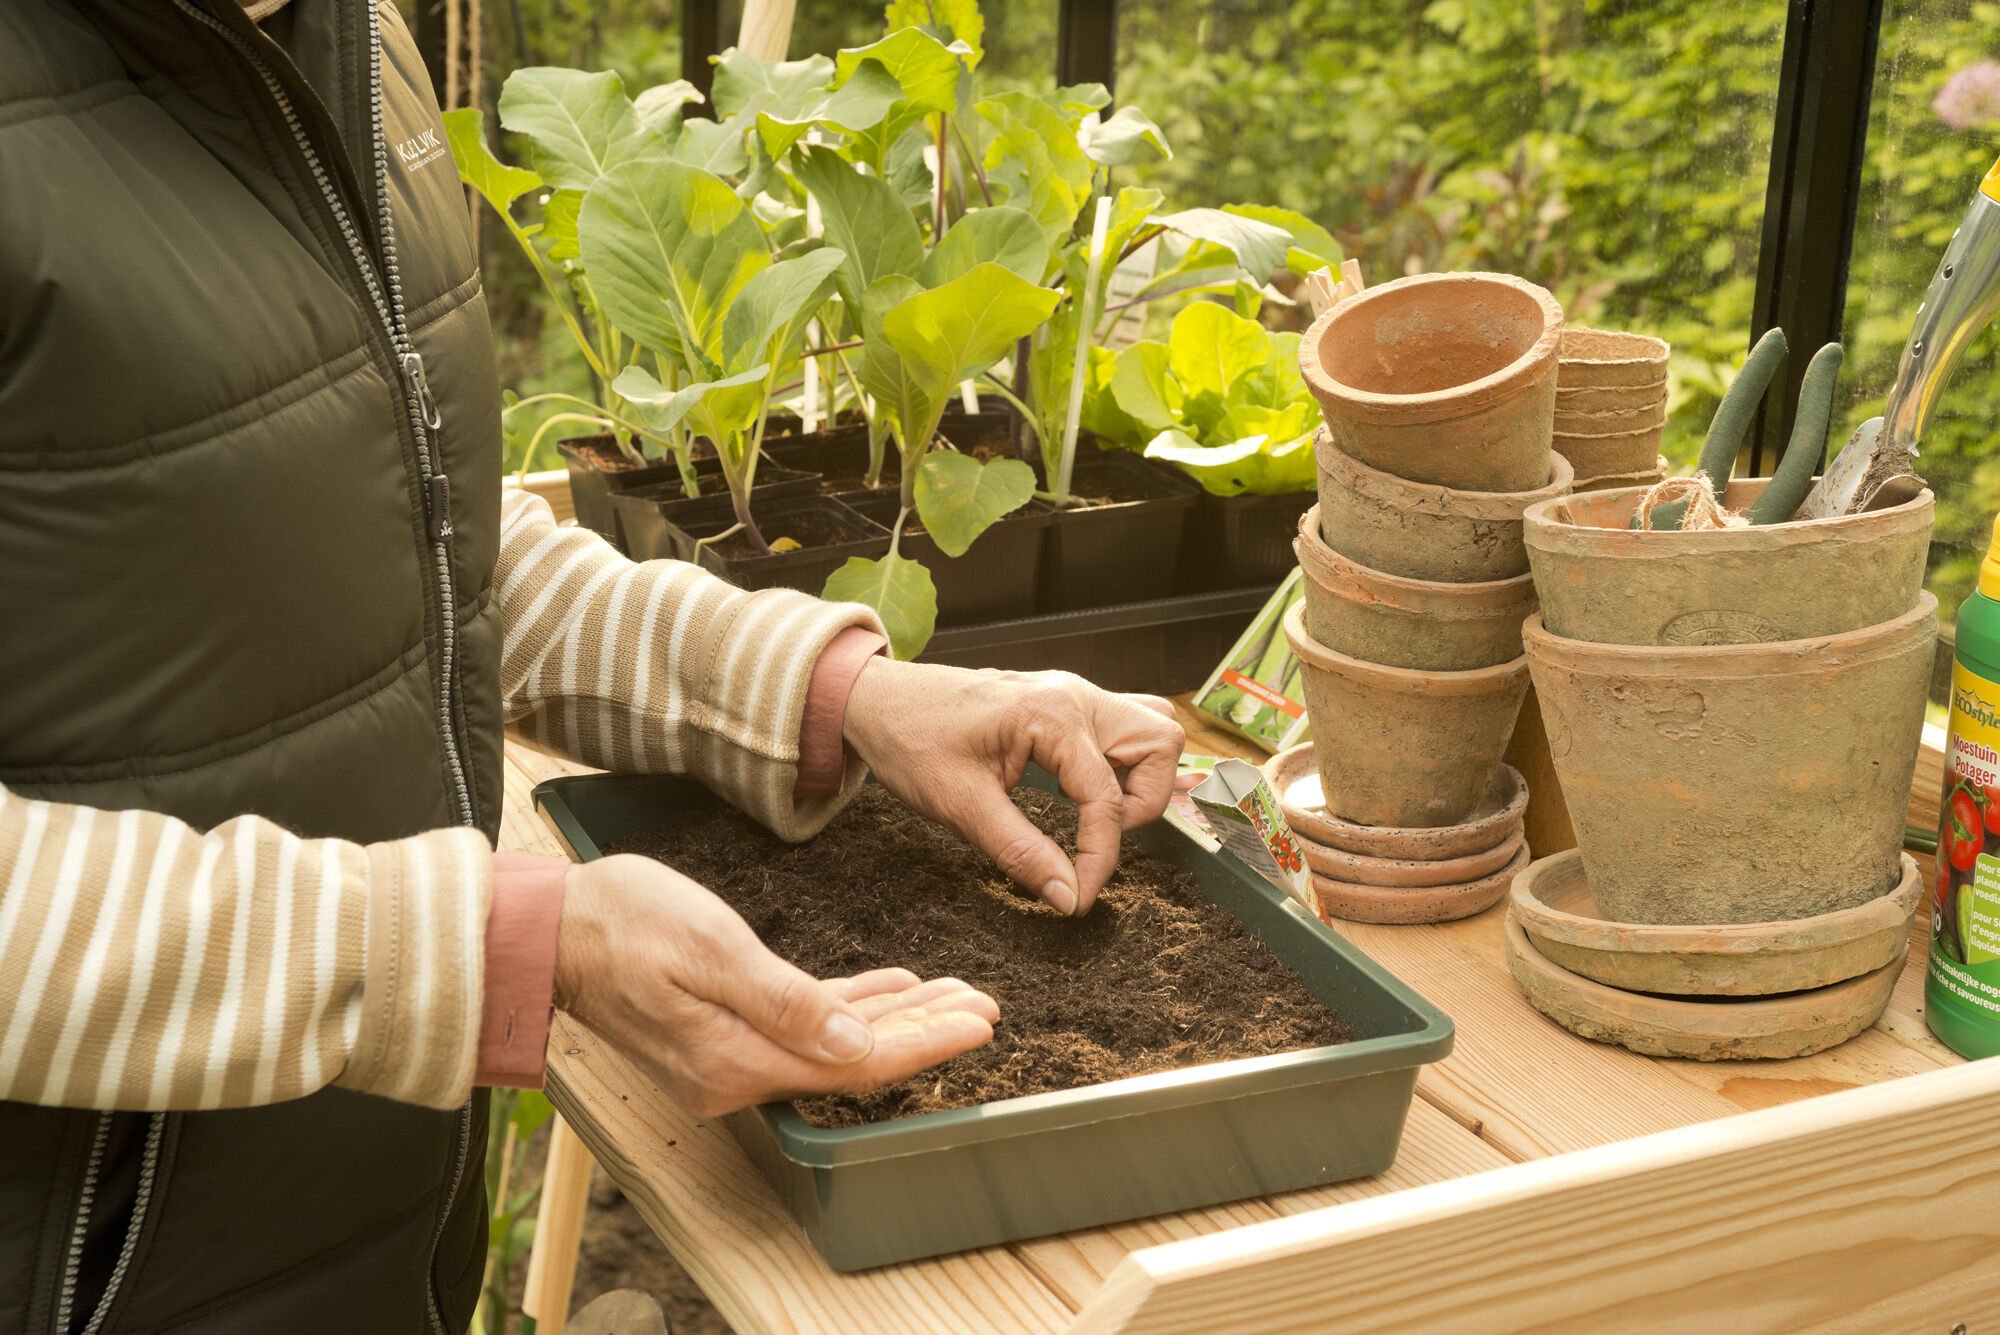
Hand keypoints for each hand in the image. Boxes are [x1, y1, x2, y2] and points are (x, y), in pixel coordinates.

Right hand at [554, 854, 997, 1117]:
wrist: (547, 930)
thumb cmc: (621, 923)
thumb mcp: (709, 949)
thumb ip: (784, 1001)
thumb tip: (855, 1042)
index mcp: (737, 1058)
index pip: (856, 1061)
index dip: (924, 1043)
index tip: (979, 1023)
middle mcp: (737, 1071)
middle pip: (855, 1057)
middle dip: (925, 1032)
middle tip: (986, 1007)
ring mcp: (728, 1055)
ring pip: (835, 1040)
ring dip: (896, 1018)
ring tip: (956, 997)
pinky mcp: (720, 1029)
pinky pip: (802, 1024)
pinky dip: (849, 1006)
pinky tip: (890, 989)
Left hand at [842, 661, 1184, 915]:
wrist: (876, 700)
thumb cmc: (911, 740)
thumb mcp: (960, 806)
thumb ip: (1021, 853)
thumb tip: (1068, 897)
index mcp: (1052, 715)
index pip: (1107, 798)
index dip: (1100, 859)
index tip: (1079, 898)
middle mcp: (1074, 695)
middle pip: (1160, 743)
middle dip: (1143, 802)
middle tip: (1097, 838)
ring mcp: (1072, 693)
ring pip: (1150, 729)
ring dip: (1139, 777)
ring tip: (1093, 815)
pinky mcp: (1064, 703)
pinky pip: (1121, 727)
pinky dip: (1119, 763)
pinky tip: (1078, 792)